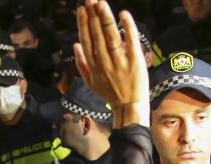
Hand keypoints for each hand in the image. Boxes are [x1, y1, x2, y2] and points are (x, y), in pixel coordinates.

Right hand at [73, 0, 148, 126]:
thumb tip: (75, 45)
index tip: (82, 9)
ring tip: (100, 3)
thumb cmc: (110, 93)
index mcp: (93, 66)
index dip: (84, 24)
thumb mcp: (91, 82)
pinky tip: (123, 14)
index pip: (86, 41)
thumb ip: (81, 63)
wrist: (129, 106)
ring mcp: (119, 62)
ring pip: (110, 36)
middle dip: (93, 16)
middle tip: (90, 0)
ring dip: (105, 18)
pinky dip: (127, 27)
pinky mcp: (135, 61)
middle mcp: (104, 63)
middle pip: (97, 36)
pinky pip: (130, 41)